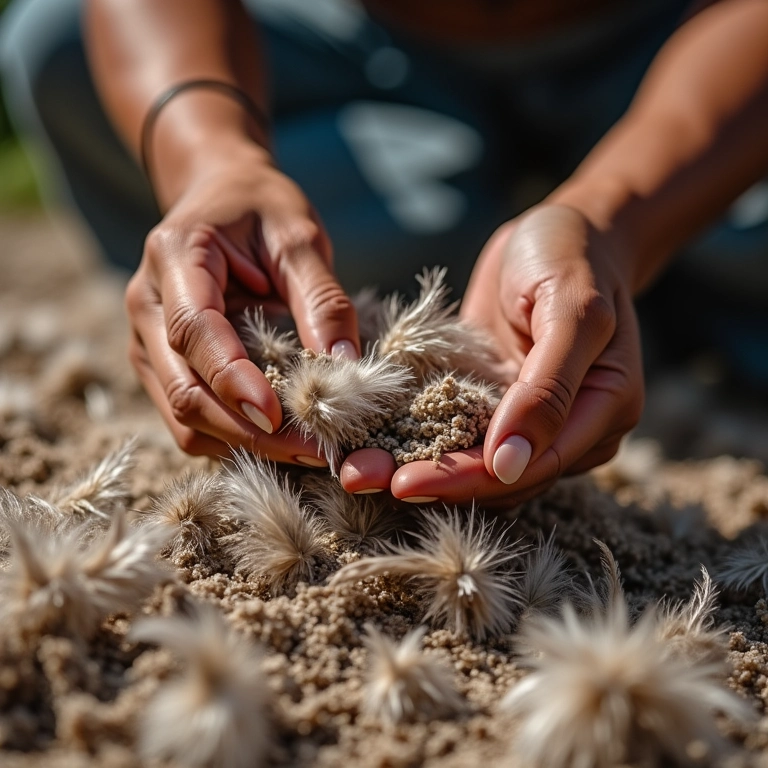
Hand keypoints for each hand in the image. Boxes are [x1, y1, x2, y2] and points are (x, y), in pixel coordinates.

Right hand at [126, 146, 358, 460]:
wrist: (219, 196)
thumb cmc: (261, 209)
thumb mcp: (300, 236)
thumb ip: (322, 298)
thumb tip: (346, 367)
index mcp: (175, 258)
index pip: (193, 330)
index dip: (233, 379)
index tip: (278, 416)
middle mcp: (146, 305)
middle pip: (184, 389)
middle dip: (248, 431)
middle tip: (315, 452)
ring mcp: (147, 342)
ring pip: (182, 416)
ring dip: (242, 444)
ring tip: (306, 450)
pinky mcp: (162, 367)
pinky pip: (189, 421)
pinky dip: (232, 439)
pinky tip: (279, 439)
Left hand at [348, 205, 643, 504]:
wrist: (559, 230)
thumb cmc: (572, 257)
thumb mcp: (570, 308)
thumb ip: (548, 385)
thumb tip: (509, 463)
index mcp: (603, 412)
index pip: (533, 465)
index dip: (470, 480)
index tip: (406, 483)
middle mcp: (569, 428)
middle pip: (498, 476)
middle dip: (431, 481)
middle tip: (358, 478)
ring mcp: (530, 418)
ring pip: (473, 462)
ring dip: (416, 466)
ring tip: (353, 468)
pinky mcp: (494, 401)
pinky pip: (456, 430)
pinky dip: (416, 437)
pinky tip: (371, 440)